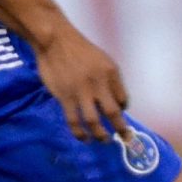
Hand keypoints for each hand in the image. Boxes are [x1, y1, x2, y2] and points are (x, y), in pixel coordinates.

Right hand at [33, 23, 129, 142]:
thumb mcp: (102, 60)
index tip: (119, 115)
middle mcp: (99, 84)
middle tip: (125, 139)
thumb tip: (116, 102)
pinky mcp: (65, 97)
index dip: (123, 110)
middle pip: (113, 114)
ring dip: (100, 135)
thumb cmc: (79, 50)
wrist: (55, 41)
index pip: (124, 99)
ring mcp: (81, 92)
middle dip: (121, 129)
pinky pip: (74, 121)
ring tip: (103, 140)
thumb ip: (109, 80)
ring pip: (94, 122)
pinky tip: (83, 138)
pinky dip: (80, 133)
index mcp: (111, 73)